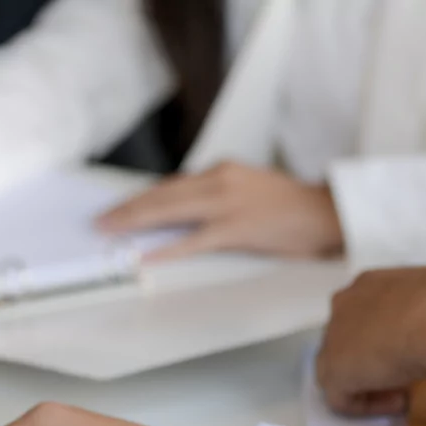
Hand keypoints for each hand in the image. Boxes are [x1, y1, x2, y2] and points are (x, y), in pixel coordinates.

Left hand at [96, 161, 343, 260]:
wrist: (324, 212)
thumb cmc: (285, 207)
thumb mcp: (244, 189)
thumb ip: (212, 196)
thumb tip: (177, 211)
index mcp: (220, 170)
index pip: (169, 185)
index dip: (138, 198)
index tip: (116, 208)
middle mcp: (219, 181)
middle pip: (161, 195)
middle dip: (127, 209)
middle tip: (100, 221)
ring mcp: (227, 204)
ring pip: (170, 211)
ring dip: (136, 223)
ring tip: (111, 233)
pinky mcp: (236, 228)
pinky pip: (194, 240)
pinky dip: (168, 248)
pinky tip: (147, 255)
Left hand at [316, 266, 425, 415]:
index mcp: (369, 283)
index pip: (369, 314)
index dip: (390, 335)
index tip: (416, 348)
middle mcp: (344, 305)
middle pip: (350, 339)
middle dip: (376, 357)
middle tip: (407, 371)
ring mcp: (333, 337)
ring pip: (343, 367)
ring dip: (371, 381)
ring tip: (405, 390)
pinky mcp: (333, 371)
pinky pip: (343, 397)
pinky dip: (369, 405)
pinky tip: (400, 402)